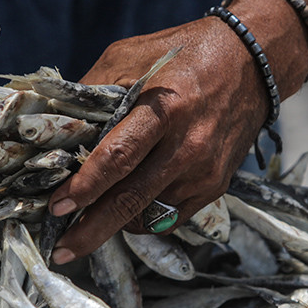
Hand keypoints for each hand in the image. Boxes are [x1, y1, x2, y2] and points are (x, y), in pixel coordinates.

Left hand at [46, 17, 268, 263]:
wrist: (250, 63)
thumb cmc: (182, 55)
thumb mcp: (131, 56)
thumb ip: (94, 92)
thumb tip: (56, 128)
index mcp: (164, 109)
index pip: (118, 157)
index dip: (85, 186)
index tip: (57, 206)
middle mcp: (187, 146)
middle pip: (131, 200)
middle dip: (91, 230)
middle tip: (61, 252)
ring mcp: (204, 171)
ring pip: (148, 215)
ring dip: (113, 224)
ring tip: (85, 225)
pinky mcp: (215, 186)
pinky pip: (169, 217)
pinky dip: (142, 219)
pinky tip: (125, 210)